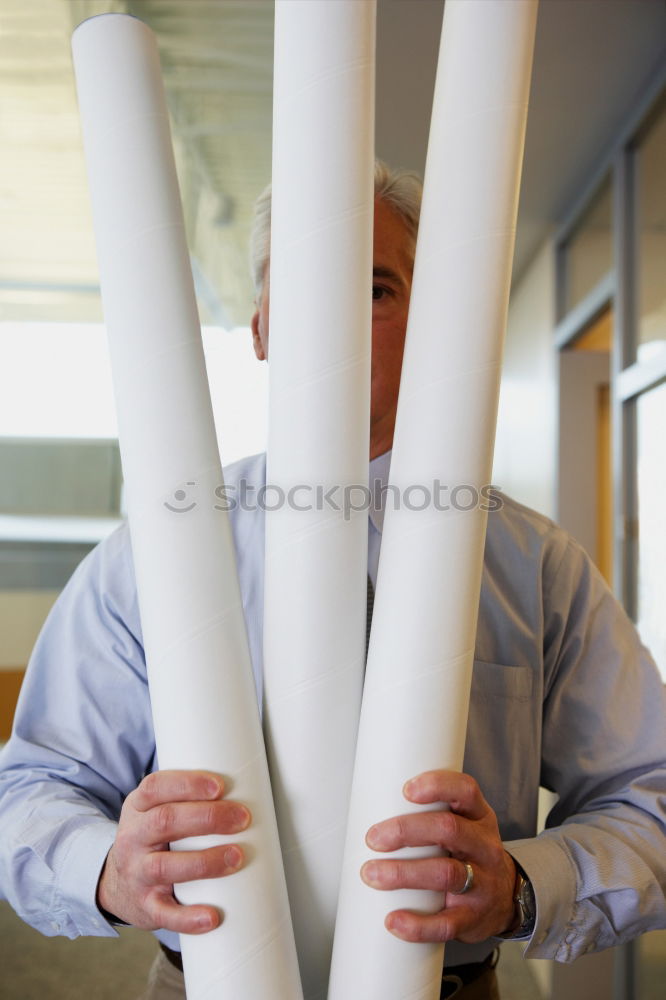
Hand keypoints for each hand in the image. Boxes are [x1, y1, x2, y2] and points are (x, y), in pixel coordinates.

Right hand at [97, 770, 249, 933]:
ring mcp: (137, 873)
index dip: (187, 784)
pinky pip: (165, 914)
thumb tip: (248, 785)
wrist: (117, 884)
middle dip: (207, 818)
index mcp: (138, 808)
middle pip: (165, 821)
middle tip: (243, 818)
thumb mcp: (156, 811)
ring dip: (205, 861)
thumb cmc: (153, 839)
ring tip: (237, 857)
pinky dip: (188, 918)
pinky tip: (212, 917)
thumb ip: (187, 799)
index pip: (155, 787)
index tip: (220, 786)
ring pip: (165, 866)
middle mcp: (133, 838)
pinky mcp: (145, 906)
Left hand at [360, 770, 515, 942]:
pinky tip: (394, 921)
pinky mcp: (473, 918)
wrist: (505, 899)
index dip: (437, 786)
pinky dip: (418, 925)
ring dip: (404, 873)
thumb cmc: (470, 854)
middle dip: (407, 831)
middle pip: (449, 830)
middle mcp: (484, 847)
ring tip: (372, 874)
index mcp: (479, 817)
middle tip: (373, 838)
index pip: (466, 791)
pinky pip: (446, 924)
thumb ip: (430, 813)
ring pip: (446, 873)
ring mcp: (482, 883)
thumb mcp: (464, 825)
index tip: (406, 790)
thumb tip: (371, 804)